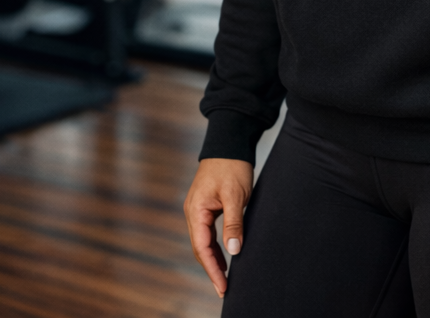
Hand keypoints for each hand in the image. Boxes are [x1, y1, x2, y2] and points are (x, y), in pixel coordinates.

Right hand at [183, 157, 254, 297]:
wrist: (229, 141)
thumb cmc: (232, 165)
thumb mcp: (236, 195)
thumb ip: (233, 223)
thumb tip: (234, 250)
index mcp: (196, 210)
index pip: (202, 248)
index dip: (212, 269)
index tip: (222, 286)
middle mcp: (193, 211)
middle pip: (200, 247)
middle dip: (212, 269)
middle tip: (224, 288)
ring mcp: (198, 208)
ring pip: (204, 240)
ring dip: (213, 259)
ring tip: (225, 277)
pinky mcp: (206, 205)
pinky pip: (208, 231)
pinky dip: (215, 245)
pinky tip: (225, 254)